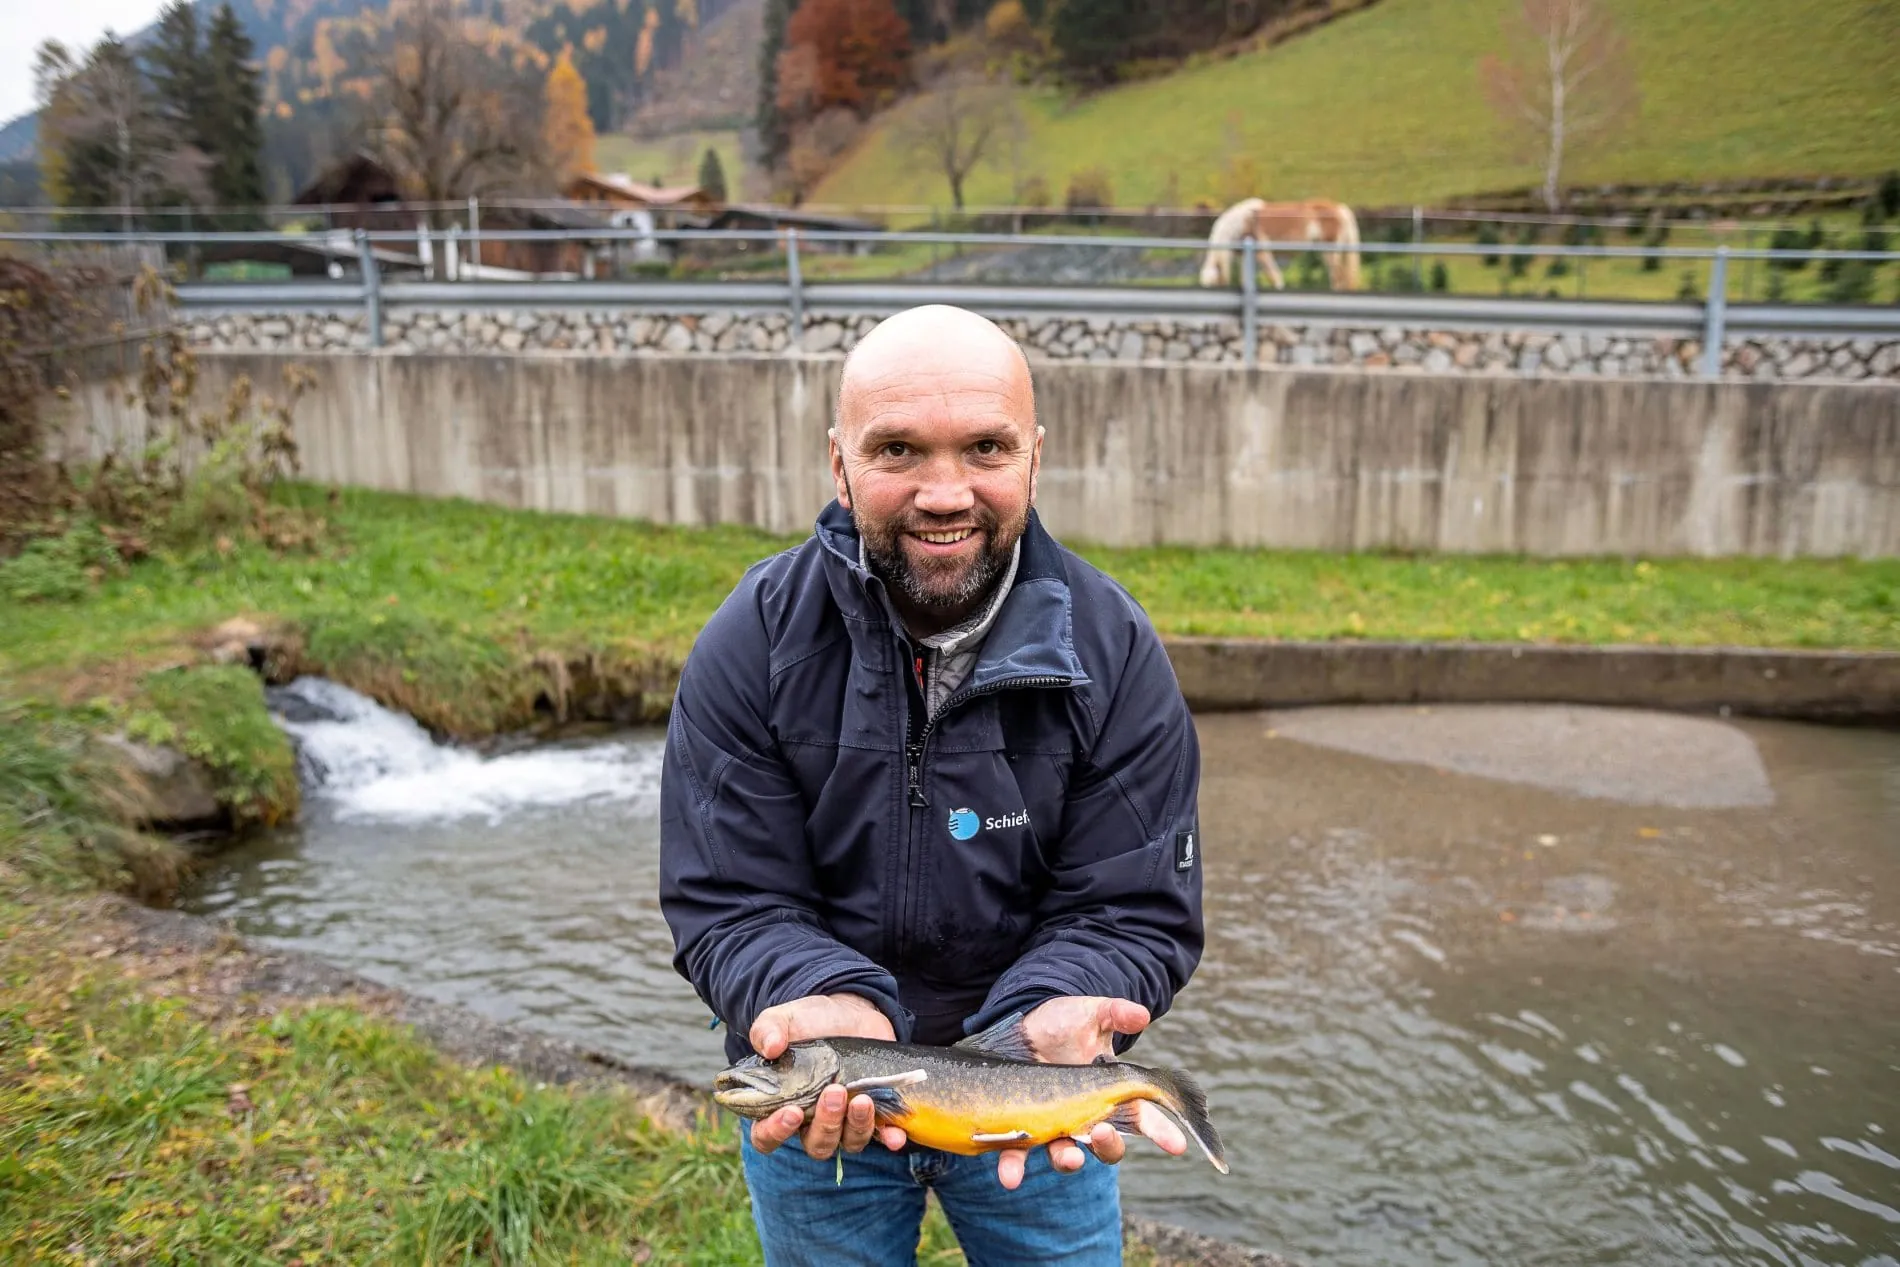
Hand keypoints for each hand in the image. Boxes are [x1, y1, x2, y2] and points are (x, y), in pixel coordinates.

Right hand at [745, 993, 908, 1160]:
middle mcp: (812, 1121)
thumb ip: (768, 1030)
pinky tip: (895, 1134)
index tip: (792, 1112)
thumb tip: (769, 1048)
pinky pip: (882, 1135)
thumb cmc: (809, 1021)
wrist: (850, 1012)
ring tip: (862, 1098)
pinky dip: (888, 1138)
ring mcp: (845, 1120)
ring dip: (857, 1126)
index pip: (767, 1135)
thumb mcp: (784, 1019)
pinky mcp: (873, 1113)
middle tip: (835, 1091)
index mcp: (781, 1104)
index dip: (776, 1132)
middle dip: (826, 1124)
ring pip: (849, 1142)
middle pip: (816, 1144)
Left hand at [991, 996, 1187, 1189]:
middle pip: (1107, 1145)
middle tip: (1104, 1133)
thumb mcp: (1091, 1013)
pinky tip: (1011, 1176)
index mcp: (1110, 1093)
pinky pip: (1018, 1154)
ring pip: (1066, 1155)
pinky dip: (1015, 1167)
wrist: (1023, 1028)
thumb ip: (1116, 1013)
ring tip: (1069, 1158)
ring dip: (1068, 1162)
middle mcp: (1085, 1116)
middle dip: (1109, 1145)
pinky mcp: (1020, 1128)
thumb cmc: (1064, 1022)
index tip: (1177, 1144)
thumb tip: (1142, 1014)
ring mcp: (1053, 1126)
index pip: (1142, 1117)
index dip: (1162, 1132)